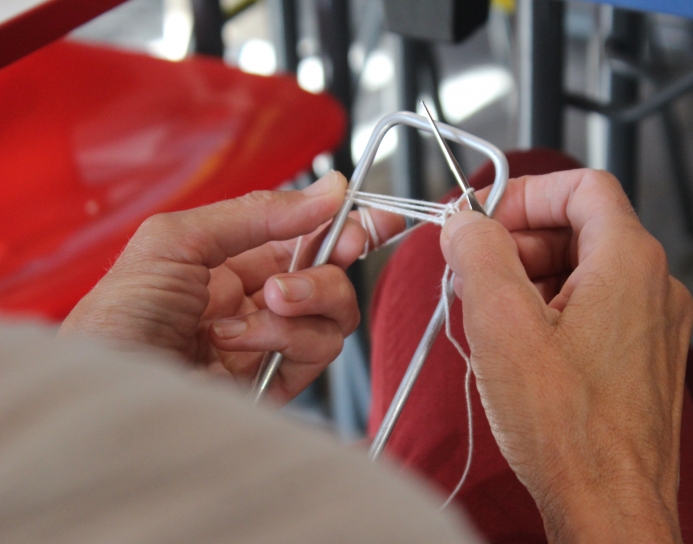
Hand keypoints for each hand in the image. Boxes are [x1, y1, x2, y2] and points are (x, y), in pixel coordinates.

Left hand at [60, 171, 401, 402]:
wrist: (104, 391)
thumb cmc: (118, 316)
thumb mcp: (176, 240)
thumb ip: (256, 213)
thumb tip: (328, 189)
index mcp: (230, 262)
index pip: (303, 239)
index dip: (343, 226)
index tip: (376, 216)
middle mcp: (255, 302)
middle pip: (331, 275)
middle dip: (335, 260)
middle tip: (339, 247)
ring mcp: (269, 344)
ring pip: (334, 314)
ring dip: (310, 298)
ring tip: (267, 301)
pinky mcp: (276, 384)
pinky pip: (317, 352)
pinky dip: (286, 338)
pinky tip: (239, 340)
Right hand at [440, 169, 692, 542]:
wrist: (611, 509)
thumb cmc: (569, 431)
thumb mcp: (502, 324)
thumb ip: (479, 253)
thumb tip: (464, 222)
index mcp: (630, 262)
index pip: (582, 186)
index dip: (525, 192)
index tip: (483, 219)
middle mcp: (654, 288)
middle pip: (579, 227)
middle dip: (517, 241)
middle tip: (472, 270)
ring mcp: (652, 326)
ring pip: (583, 271)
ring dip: (528, 279)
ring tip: (488, 314)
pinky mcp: (641, 360)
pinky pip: (593, 311)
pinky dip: (550, 312)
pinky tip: (517, 346)